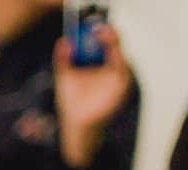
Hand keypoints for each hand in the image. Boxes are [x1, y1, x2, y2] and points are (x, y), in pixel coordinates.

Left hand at [54, 25, 133, 168]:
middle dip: (110, 36)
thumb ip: (63, 60)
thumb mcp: (65, 77)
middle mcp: (114, 70)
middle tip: (99, 29)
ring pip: (123, 60)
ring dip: (115, 47)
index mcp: (102, 63)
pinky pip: (123, 76)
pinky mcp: (122, 92)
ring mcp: (120, 81)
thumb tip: (63, 41)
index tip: (93, 26)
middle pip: (117, 47)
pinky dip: (119, 65)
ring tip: (104, 37)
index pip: (106, 42)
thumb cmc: (74, 101)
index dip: (102, 32)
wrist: (77, 126)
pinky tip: (113, 55)